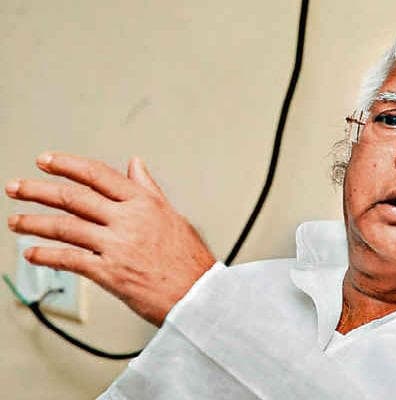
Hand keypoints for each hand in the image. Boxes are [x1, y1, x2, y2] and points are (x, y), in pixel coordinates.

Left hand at [5, 152, 215, 326]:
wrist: (198, 295)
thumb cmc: (188, 259)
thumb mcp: (172, 215)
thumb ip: (148, 190)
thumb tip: (135, 165)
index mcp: (144, 203)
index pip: (97, 175)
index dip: (67, 165)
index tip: (46, 161)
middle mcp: (128, 220)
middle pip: (73, 198)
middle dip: (38, 190)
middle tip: (16, 187)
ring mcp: (117, 246)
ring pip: (65, 227)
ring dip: (34, 223)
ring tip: (16, 221)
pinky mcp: (110, 272)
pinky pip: (70, 259)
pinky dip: (47, 256)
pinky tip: (33, 253)